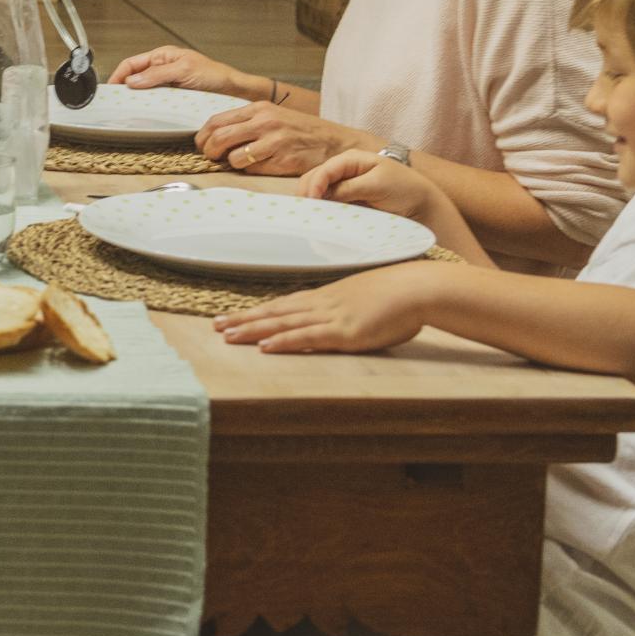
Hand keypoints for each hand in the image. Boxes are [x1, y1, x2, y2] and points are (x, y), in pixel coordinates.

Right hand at [106, 45, 264, 96]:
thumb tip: (132, 80)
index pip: (131, 64)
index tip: (111, 91)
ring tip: (129, 111)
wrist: (234, 92)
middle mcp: (162, 69)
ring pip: (144, 92)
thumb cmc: (214, 75)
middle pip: (135, 78)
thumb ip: (157, 74)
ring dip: (137, 100)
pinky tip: (147, 115)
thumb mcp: (184, 70)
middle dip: (125, 89)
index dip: (118, 76)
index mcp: (162, 56)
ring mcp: (167, 85)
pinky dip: (149, 108)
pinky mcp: (173, 98)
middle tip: (117, 103)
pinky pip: (155, 102)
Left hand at [196, 102, 366, 174]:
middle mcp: (265, 122)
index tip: (203, 146)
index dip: (204, 137)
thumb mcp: (274, 116)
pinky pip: (253, 170)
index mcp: (259, 108)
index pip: (217, 121)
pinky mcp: (282, 160)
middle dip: (210, 152)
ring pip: (234, 157)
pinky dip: (252, 171)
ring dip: (233, 164)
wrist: (336, 143)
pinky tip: (263, 167)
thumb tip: (216, 136)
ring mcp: (274, 141)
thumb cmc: (302, 132)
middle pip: (219, 138)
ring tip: (244, 162)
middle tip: (213, 159)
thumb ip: (248, 122)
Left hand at [210, 262, 440, 353]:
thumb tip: (338, 317)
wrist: (418, 288)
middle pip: (275, 312)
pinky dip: (284, 342)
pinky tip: (265, 347)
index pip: (283, 304)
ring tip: (227, 336)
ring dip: (253, 330)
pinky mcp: (344, 332)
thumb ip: (346, 308)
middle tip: (216, 326)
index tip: (233, 315)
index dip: (257, 311)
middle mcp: (323, 304)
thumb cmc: (399, 295)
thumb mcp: (365, 298)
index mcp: (327, 296)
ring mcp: (331, 317)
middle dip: (244, 319)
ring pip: (283, 324)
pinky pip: (308, 337)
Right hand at [299, 149, 436, 218]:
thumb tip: (323, 196)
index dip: (315, 185)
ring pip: (317, 192)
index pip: (325, 170)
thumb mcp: (377, 185)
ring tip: (309, 217)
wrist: (421, 206)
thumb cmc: (404, 189)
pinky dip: (320, 211)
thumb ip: (349, 188)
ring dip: (311, 203)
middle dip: (307, 193)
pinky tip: (318, 219)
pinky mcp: (346, 202)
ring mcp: (343, 187)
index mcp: (351, 159)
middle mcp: (343, 171)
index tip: (312, 202)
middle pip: (314, 179)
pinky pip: (327, 204)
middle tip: (306, 213)